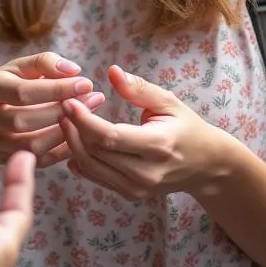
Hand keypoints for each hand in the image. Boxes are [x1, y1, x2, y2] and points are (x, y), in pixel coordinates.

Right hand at [0, 51, 105, 168]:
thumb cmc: (8, 87)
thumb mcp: (19, 67)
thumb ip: (44, 62)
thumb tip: (73, 70)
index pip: (23, 91)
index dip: (56, 88)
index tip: (85, 83)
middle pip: (25, 119)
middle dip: (63, 109)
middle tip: (93, 98)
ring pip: (32, 144)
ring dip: (66, 130)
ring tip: (90, 114)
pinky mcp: (7, 162)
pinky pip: (39, 161)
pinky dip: (62, 150)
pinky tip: (80, 134)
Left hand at [59, 65, 219, 201]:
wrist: (204, 165)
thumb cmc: (186, 126)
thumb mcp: (168, 101)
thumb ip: (139, 88)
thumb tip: (111, 71)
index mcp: (157, 145)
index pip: (110, 137)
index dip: (84, 121)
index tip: (69, 101)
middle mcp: (146, 172)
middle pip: (96, 154)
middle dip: (73, 129)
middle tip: (61, 106)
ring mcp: (137, 188)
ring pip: (92, 168)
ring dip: (72, 144)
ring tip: (64, 120)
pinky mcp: (130, 195)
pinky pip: (97, 178)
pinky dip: (81, 160)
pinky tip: (73, 141)